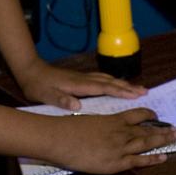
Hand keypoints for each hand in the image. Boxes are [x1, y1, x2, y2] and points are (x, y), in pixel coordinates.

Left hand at [14, 58, 146, 110]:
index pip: (104, 88)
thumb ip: (60, 99)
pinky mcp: (80, 78)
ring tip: (138, 88)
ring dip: (123, 83)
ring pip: (108, 79)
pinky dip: (114, 82)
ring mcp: (83, 77)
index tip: (136, 94)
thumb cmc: (37, 85)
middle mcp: (84, 79)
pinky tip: (117, 84)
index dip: (121, 91)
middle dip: (128, 87)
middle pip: (111, 82)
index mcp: (79, 85)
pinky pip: (102, 79)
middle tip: (145, 91)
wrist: (30, 70)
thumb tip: (76, 104)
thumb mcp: (45, 95)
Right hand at [46, 107, 175, 174]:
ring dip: (163, 139)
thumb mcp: (86, 122)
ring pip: (147, 142)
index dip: (148, 114)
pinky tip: (164, 156)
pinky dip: (153, 158)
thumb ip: (98, 126)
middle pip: (146, 129)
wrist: (58, 139)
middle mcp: (120, 132)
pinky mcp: (116, 162)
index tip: (155, 115)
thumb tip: (101, 128)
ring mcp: (119, 147)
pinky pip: (139, 160)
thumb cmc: (67, 129)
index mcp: (112, 120)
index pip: (136, 115)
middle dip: (162, 129)